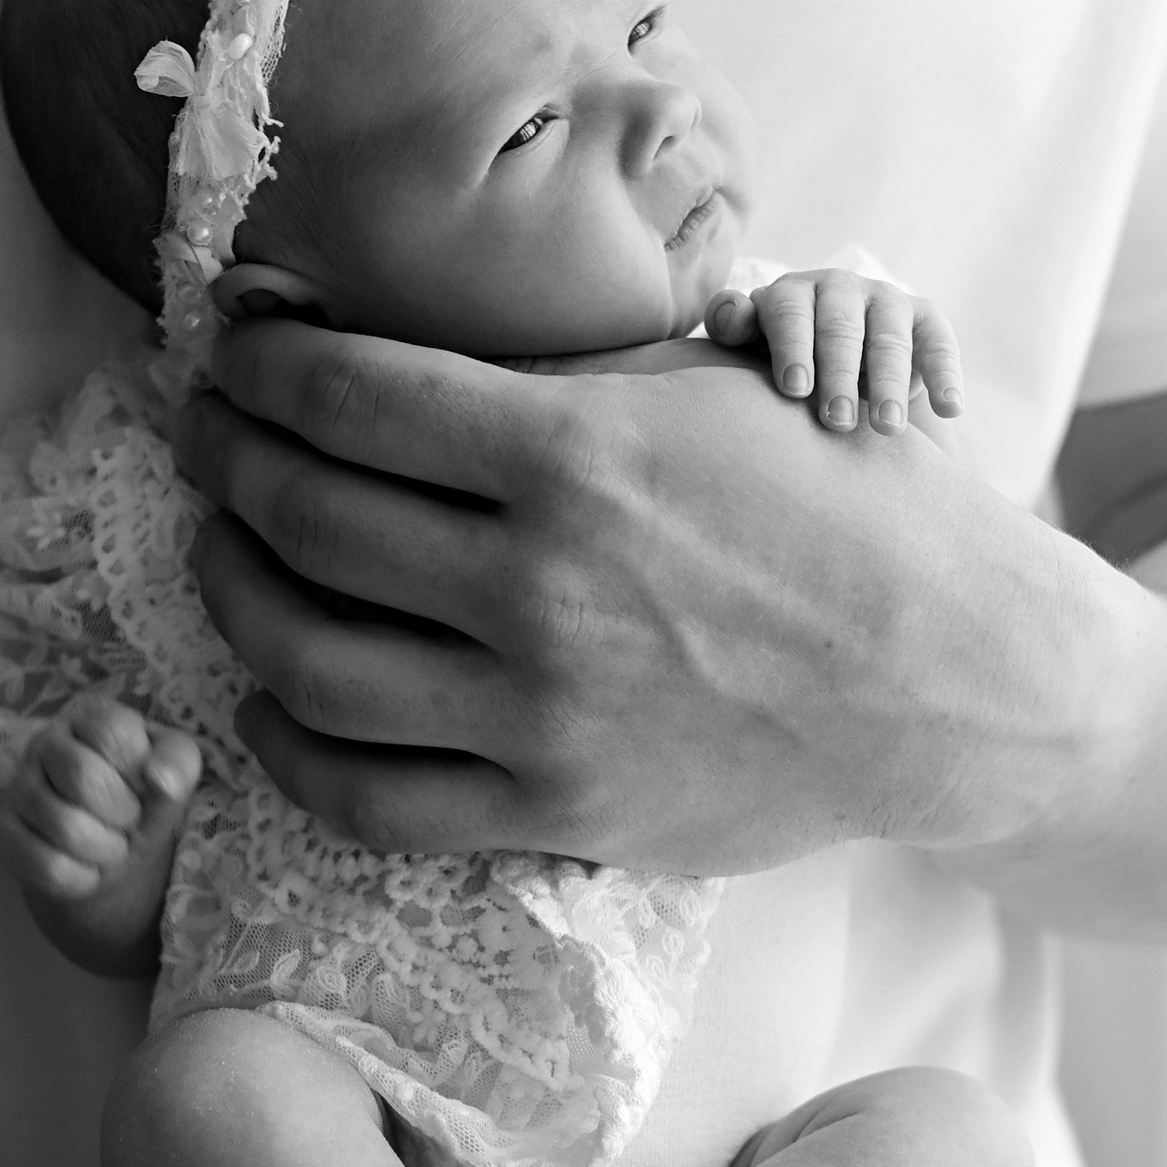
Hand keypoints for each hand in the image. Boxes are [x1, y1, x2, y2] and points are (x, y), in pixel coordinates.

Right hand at [0, 693, 201, 973]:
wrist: (108, 855)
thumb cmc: (141, 802)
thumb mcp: (173, 778)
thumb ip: (178, 766)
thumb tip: (160, 778)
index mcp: (90, 718)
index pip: (113, 732)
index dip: (139, 769)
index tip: (143, 785)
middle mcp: (46, 743)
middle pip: (82, 775)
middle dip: (122, 812)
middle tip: (128, 821)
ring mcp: (18, 787)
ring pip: (64, 825)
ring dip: (106, 849)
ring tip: (112, 847)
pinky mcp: (3, 831)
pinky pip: (45, 864)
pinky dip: (82, 877)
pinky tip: (87, 870)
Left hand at [173, 311, 1121, 875]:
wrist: (955, 676)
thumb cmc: (843, 504)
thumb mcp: (714, 386)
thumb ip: (555, 374)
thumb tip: (395, 353)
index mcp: (577, 455)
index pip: (350, 396)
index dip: (264, 367)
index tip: (238, 354)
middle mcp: (541, 587)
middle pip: (305, 516)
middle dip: (226, 460)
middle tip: (211, 436)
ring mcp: (543, 714)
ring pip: (308, 660)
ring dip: (233, 595)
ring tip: (226, 555)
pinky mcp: (557, 814)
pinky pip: (369, 797)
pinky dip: (290, 747)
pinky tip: (274, 703)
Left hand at [704, 270, 963, 435]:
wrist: (838, 354)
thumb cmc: (784, 354)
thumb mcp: (753, 342)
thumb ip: (734, 327)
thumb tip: (731, 312)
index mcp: (794, 293)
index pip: (790, 311)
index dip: (793, 348)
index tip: (795, 390)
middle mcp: (840, 289)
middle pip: (841, 328)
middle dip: (841, 374)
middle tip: (838, 422)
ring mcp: (886, 301)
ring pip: (889, 339)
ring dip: (890, 383)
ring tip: (887, 428)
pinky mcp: (925, 319)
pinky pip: (939, 342)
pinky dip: (945, 374)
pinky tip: (951, 408)